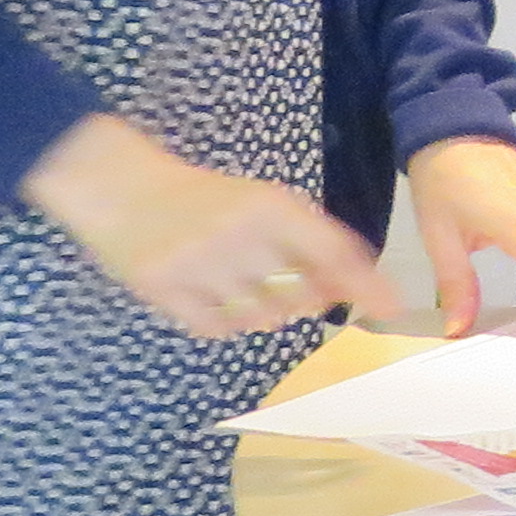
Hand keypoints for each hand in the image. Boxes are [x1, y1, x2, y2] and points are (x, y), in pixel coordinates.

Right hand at [22, 112, 383, 343]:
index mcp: (271, 207)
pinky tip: (214, 298)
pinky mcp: (165, 289)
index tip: (394, 309)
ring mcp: (200, 265)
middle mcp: (240, 235)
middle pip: (299, 296)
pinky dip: (224, 323)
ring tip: (240, 285)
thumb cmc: (203, 197)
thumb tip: (350, 286)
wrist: (121, 187)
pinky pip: (216, 328)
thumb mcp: (261, 202)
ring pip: (259, 318)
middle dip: (304, 300)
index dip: (367, 284)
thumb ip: (305, 240)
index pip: (335, 252)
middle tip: (287, 287)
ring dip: (262, 312)